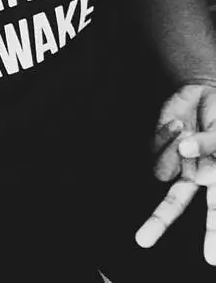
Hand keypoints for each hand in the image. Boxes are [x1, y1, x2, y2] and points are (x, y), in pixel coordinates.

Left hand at [135, 83, 215, 265]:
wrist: (204, 92)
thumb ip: (212, 148)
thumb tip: (191, 159)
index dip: (215, 234)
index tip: (211, 259)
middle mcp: (195, 174)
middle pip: (174, 202)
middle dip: (158, 220)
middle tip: (142, 241)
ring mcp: (175, 160)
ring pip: (160, 171)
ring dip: (171, 147)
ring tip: (185, 128)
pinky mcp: (160, 145)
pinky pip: (155, 148)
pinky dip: (165, 136)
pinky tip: (177, 124)